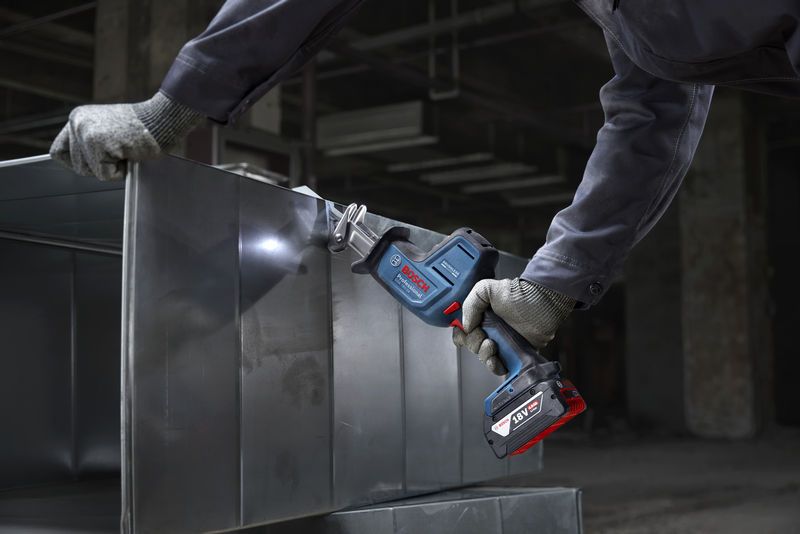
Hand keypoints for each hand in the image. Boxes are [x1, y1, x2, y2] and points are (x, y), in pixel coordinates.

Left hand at [50, 92, 201, 180]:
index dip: (76, 163)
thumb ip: (91, 141)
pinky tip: (129, 155)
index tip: (93, 164)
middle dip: (99, 167)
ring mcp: (86, 132)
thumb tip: (80, 165)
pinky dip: (119, 172)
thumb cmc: (142, 129)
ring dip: (110, 169)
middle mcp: (77, 122)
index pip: (59, 151)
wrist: (162, 120)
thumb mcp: (108, 129)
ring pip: (89, 171)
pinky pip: (104, 174)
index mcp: (77, 118)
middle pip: (76, 166)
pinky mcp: (98, 144)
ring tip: (125, 151)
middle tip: (119, 152)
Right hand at [452, 278, 574, 374]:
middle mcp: (489, 331)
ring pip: (483, 358)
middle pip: (471, 346)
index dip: (461, 335)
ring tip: (492, 345)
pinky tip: (497, 360)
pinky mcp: (513, 355)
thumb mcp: (485, 289)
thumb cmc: (517, 294)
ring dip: (484, 355)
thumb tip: (465, 326)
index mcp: (480, 318)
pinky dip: (495, 367)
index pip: (462, 332)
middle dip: (474, 343)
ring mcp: (501, 344)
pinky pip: (499, 367)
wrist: (541, 303)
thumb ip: (470, 304)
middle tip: (484, 336)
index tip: (468, 332)